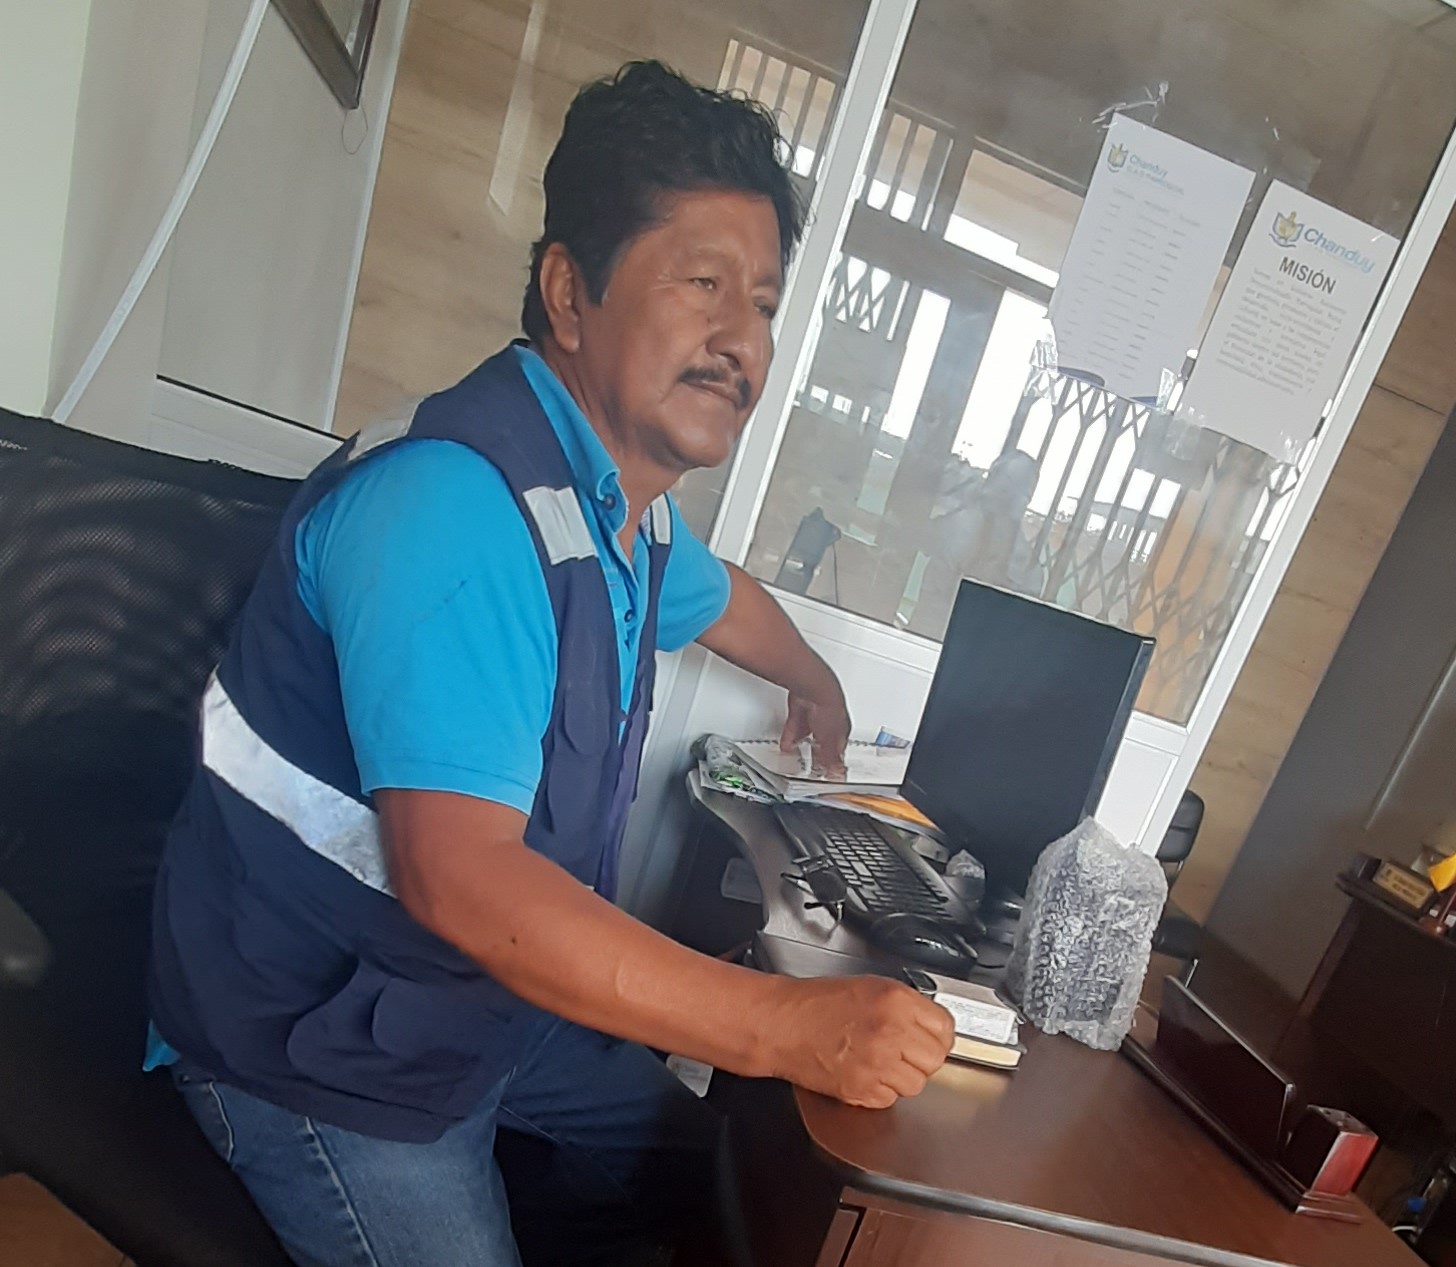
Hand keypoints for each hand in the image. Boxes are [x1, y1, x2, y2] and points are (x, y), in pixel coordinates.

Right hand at [761, 976, 953, 1107]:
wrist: (781, 1024)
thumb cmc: (815, 1003)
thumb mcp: (869, 986)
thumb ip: (905, 1005)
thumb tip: (928, 1024)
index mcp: (896, 1001)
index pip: (945, 1027)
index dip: (936, 1034)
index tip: (929, 1036)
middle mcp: (891, 1032)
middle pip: (935, 1059)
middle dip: (921, 1057)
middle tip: (903, 1050)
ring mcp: (877, 1063)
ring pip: (916, 1084)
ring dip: (901, 1076)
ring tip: (880, 1060)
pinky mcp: (862, 1089)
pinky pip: (890, 1099)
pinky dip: (880, 1090)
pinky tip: (864, 1071)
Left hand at [781, 688, 851, 779]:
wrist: (814, 689)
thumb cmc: (828, 709)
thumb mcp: (829, 740)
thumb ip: (831, 758)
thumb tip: (836, 772)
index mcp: (843, 726)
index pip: (839, 747)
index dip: (832, 758)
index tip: (827, 768)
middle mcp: (831, 717)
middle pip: (823, 738)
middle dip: (816, 750)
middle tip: (811, 761)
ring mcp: (816, 710)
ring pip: (809, 730)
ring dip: (801, 742)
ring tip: (794, 752)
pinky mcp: (801, 704)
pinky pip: (796, 723)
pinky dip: (791, 734)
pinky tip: (787, 743)